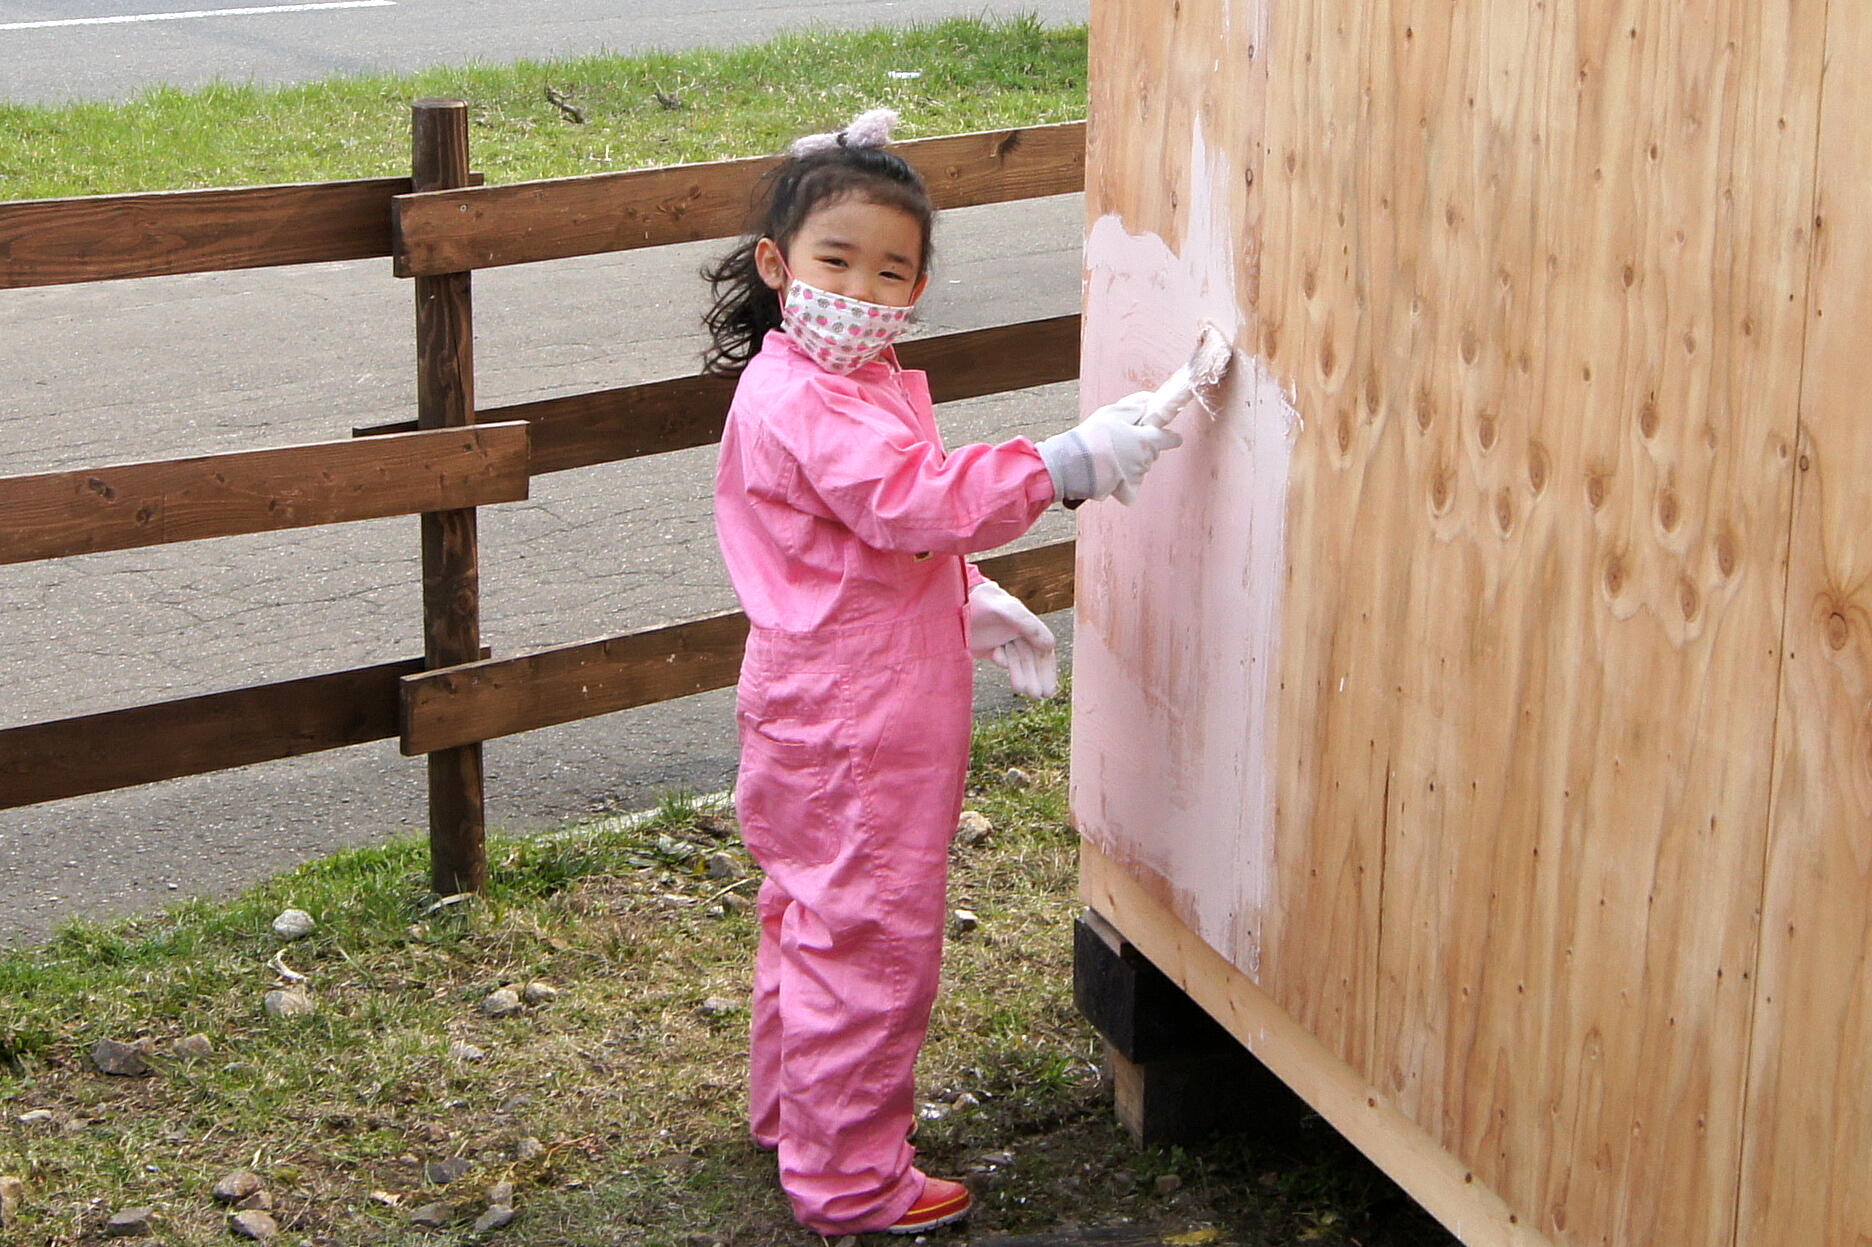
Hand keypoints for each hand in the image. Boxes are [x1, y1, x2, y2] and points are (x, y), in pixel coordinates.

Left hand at [967, 579, 1057, 697]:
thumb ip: (1028, 625)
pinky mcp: (989, 647)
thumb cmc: (983, 602)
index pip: (1043, 650)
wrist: (953, 603)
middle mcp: (1018, 632)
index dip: (1048, 670)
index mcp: (1028, 623)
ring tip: (1022, 690)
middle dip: (1036, 677)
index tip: (1049, 688)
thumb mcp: (1007, 610)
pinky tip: (998, 657)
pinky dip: (1003, 661)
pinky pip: (1002, 658)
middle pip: (1032, 659)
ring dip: (1022, 675)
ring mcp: (1003, 640)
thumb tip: (1050, 645)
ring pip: (1018, 662)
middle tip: (1038, 696)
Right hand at [1036, 392, 1183, 503]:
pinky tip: (1110, 473)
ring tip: (1109, 455)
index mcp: (1147, 440)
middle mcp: (1146, 460)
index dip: (1169, 436)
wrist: (1074, 463)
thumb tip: (1151, 401)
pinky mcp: (1126, 490)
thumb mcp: (1113, 411)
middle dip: (1142, 446)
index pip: (1171, 439)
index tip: (1164, 434)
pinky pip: (1131, 486)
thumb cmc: (1094, 435)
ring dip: (1131, 461)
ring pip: (1140, 467)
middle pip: (1153, 453)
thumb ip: (1136, 405)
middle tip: (1121, 440)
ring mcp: (1137, 477)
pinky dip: (1124, 481)